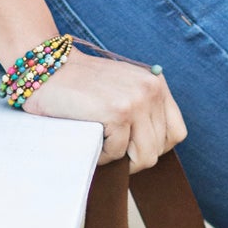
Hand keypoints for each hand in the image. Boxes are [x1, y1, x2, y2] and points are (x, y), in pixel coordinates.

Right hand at [24, 50, 186, 170]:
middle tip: (111, 145)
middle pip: (159, 149)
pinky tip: (90, 136)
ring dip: (120, 158)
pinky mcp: (117, 112)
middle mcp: (151, 89)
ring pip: (144, 157)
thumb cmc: (83, 84)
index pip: (176, 132)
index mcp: (156, 83)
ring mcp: (136, 100)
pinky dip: (102, 154)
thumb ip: (145, 107)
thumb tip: (157, 148)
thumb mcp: (125, 87)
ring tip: (102, 141)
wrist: (51, 69)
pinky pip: (118, 154)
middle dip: (134, 156)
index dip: (155, 147)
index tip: (133, 145)